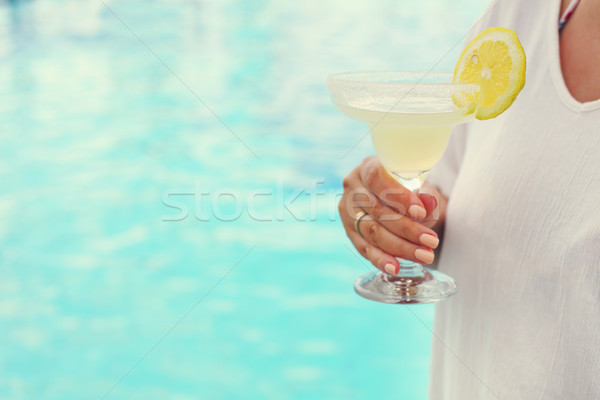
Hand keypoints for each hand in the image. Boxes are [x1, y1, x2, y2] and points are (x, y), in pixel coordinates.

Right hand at [338, 156, 446, 274]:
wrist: (399, 202)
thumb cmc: (410, 191)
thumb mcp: (422, 188)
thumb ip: (425, 196)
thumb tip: (429, 203)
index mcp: (367, 167)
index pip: (378, 179)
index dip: (399, 196)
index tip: (421, 213)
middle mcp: (352, 188)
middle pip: (377, 210)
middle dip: (406, 229)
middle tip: (431, 241)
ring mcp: (348, 212)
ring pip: (371, 232)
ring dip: (399, 247)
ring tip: (424, 256)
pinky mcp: (350, 233)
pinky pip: (364, 249)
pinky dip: (381, 259)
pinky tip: (395, 268)